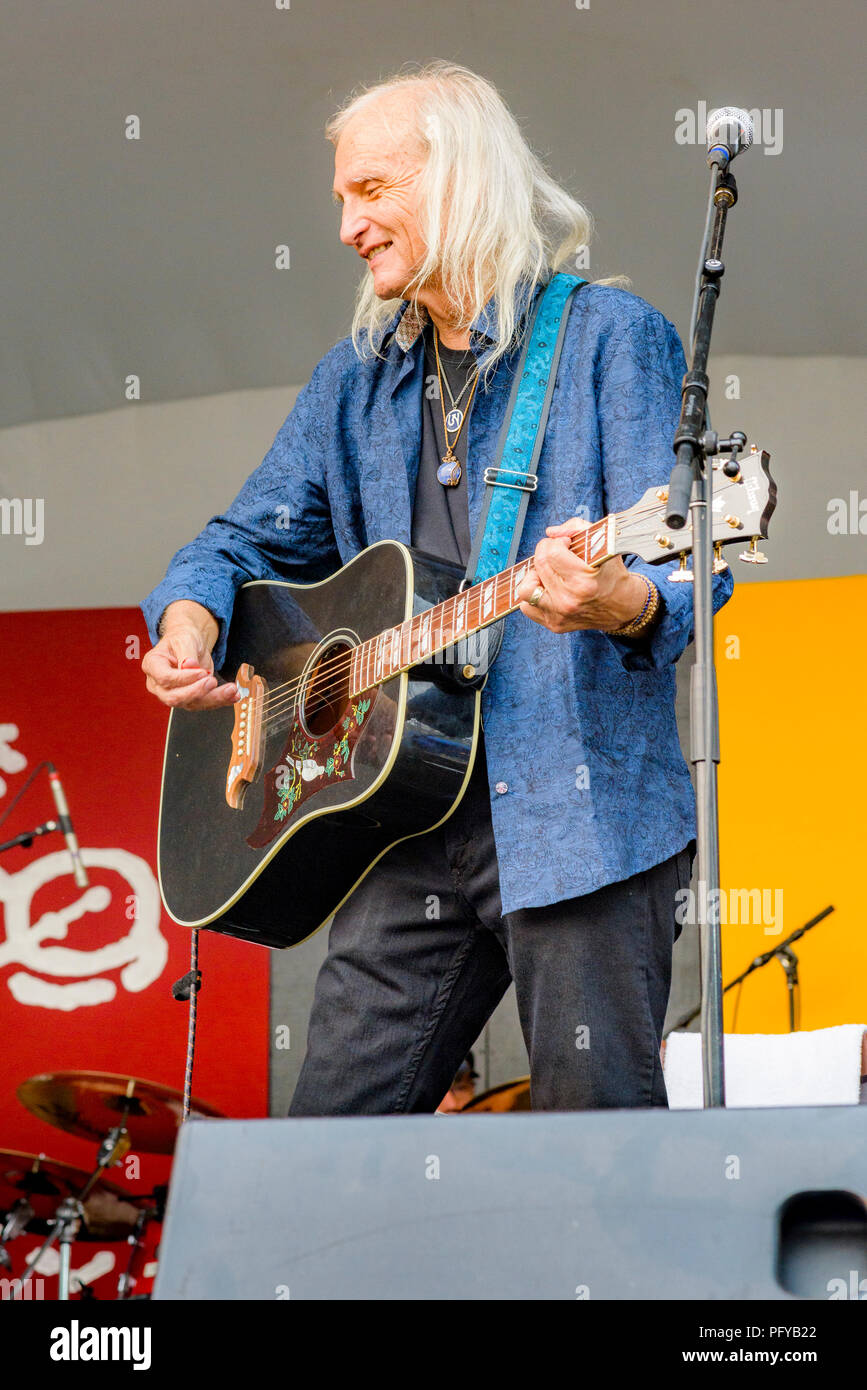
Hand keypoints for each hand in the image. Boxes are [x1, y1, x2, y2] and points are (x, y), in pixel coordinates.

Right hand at [142, 609, 238, 710]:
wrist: (190, 642)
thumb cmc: (182, 638)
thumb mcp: (184, 639)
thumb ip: (186, 653)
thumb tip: (190, 666)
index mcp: (153, 666)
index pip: (165, 678)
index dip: (184, 678)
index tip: (201, 672)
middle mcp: (159, 684)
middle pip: (175, 697)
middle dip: (197, 692)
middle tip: (213, 681)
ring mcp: (174, 694)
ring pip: (192, 703)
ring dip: (214, 698)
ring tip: (231, 690)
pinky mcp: (189, 699)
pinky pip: (204, 703)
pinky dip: (220, 700)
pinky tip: (232, 695)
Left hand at [515, 517, 647, 633]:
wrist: (623, 606)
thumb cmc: (612, 575)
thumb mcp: (603, 544)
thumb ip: (576, 528)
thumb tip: (551, 532)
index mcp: (583, 582)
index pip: (551, 553)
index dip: (556, 542)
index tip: (565, 543)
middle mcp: (568, 601)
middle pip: (538, 566)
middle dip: (545, 552)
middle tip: (556, 553)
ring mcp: (559, 615)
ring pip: (525, 589)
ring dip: (534, 576)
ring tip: (548, 572)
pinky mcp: (554, 624)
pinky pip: (527, 606)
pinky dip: (534, 594)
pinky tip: (548, 587)